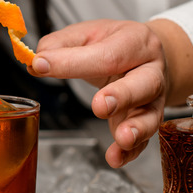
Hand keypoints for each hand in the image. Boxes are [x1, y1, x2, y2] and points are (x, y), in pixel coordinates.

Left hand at [28, 19, 192, 167]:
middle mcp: (151, 71)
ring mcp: (153, 99)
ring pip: (151, 115)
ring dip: (136, 129)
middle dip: (122, 96)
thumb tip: (38, 62)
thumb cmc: (113, 44)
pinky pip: (145, 141)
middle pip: (144, 84)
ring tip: (122, 138)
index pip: (106, 55)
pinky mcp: (148, 121)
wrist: (146, 55)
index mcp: (135, 42)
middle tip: (100, 106)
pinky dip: (130, 152)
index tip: (41, 65)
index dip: (72, 62)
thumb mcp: (88, 34)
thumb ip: (61, 45)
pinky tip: (115, 158)